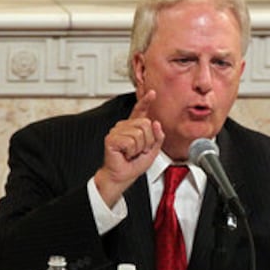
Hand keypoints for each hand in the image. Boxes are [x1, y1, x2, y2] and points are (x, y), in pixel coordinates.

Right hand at [95, 90, 164, 205]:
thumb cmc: (134, 164)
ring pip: (139, 133)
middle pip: (146, 124)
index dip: (146, 101)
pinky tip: (125, 154)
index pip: (140, 111)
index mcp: (134, 127)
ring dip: (140, 147)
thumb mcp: (153, 150)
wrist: (123, 176)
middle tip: (140, 150)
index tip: (152, 93)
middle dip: (148, 140)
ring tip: (132, 153)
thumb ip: (158, 136)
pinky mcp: (111, 139)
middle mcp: (124, 126)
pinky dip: (132, 151)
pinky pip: (130, 141)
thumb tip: (156, 123)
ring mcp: (117, 131)